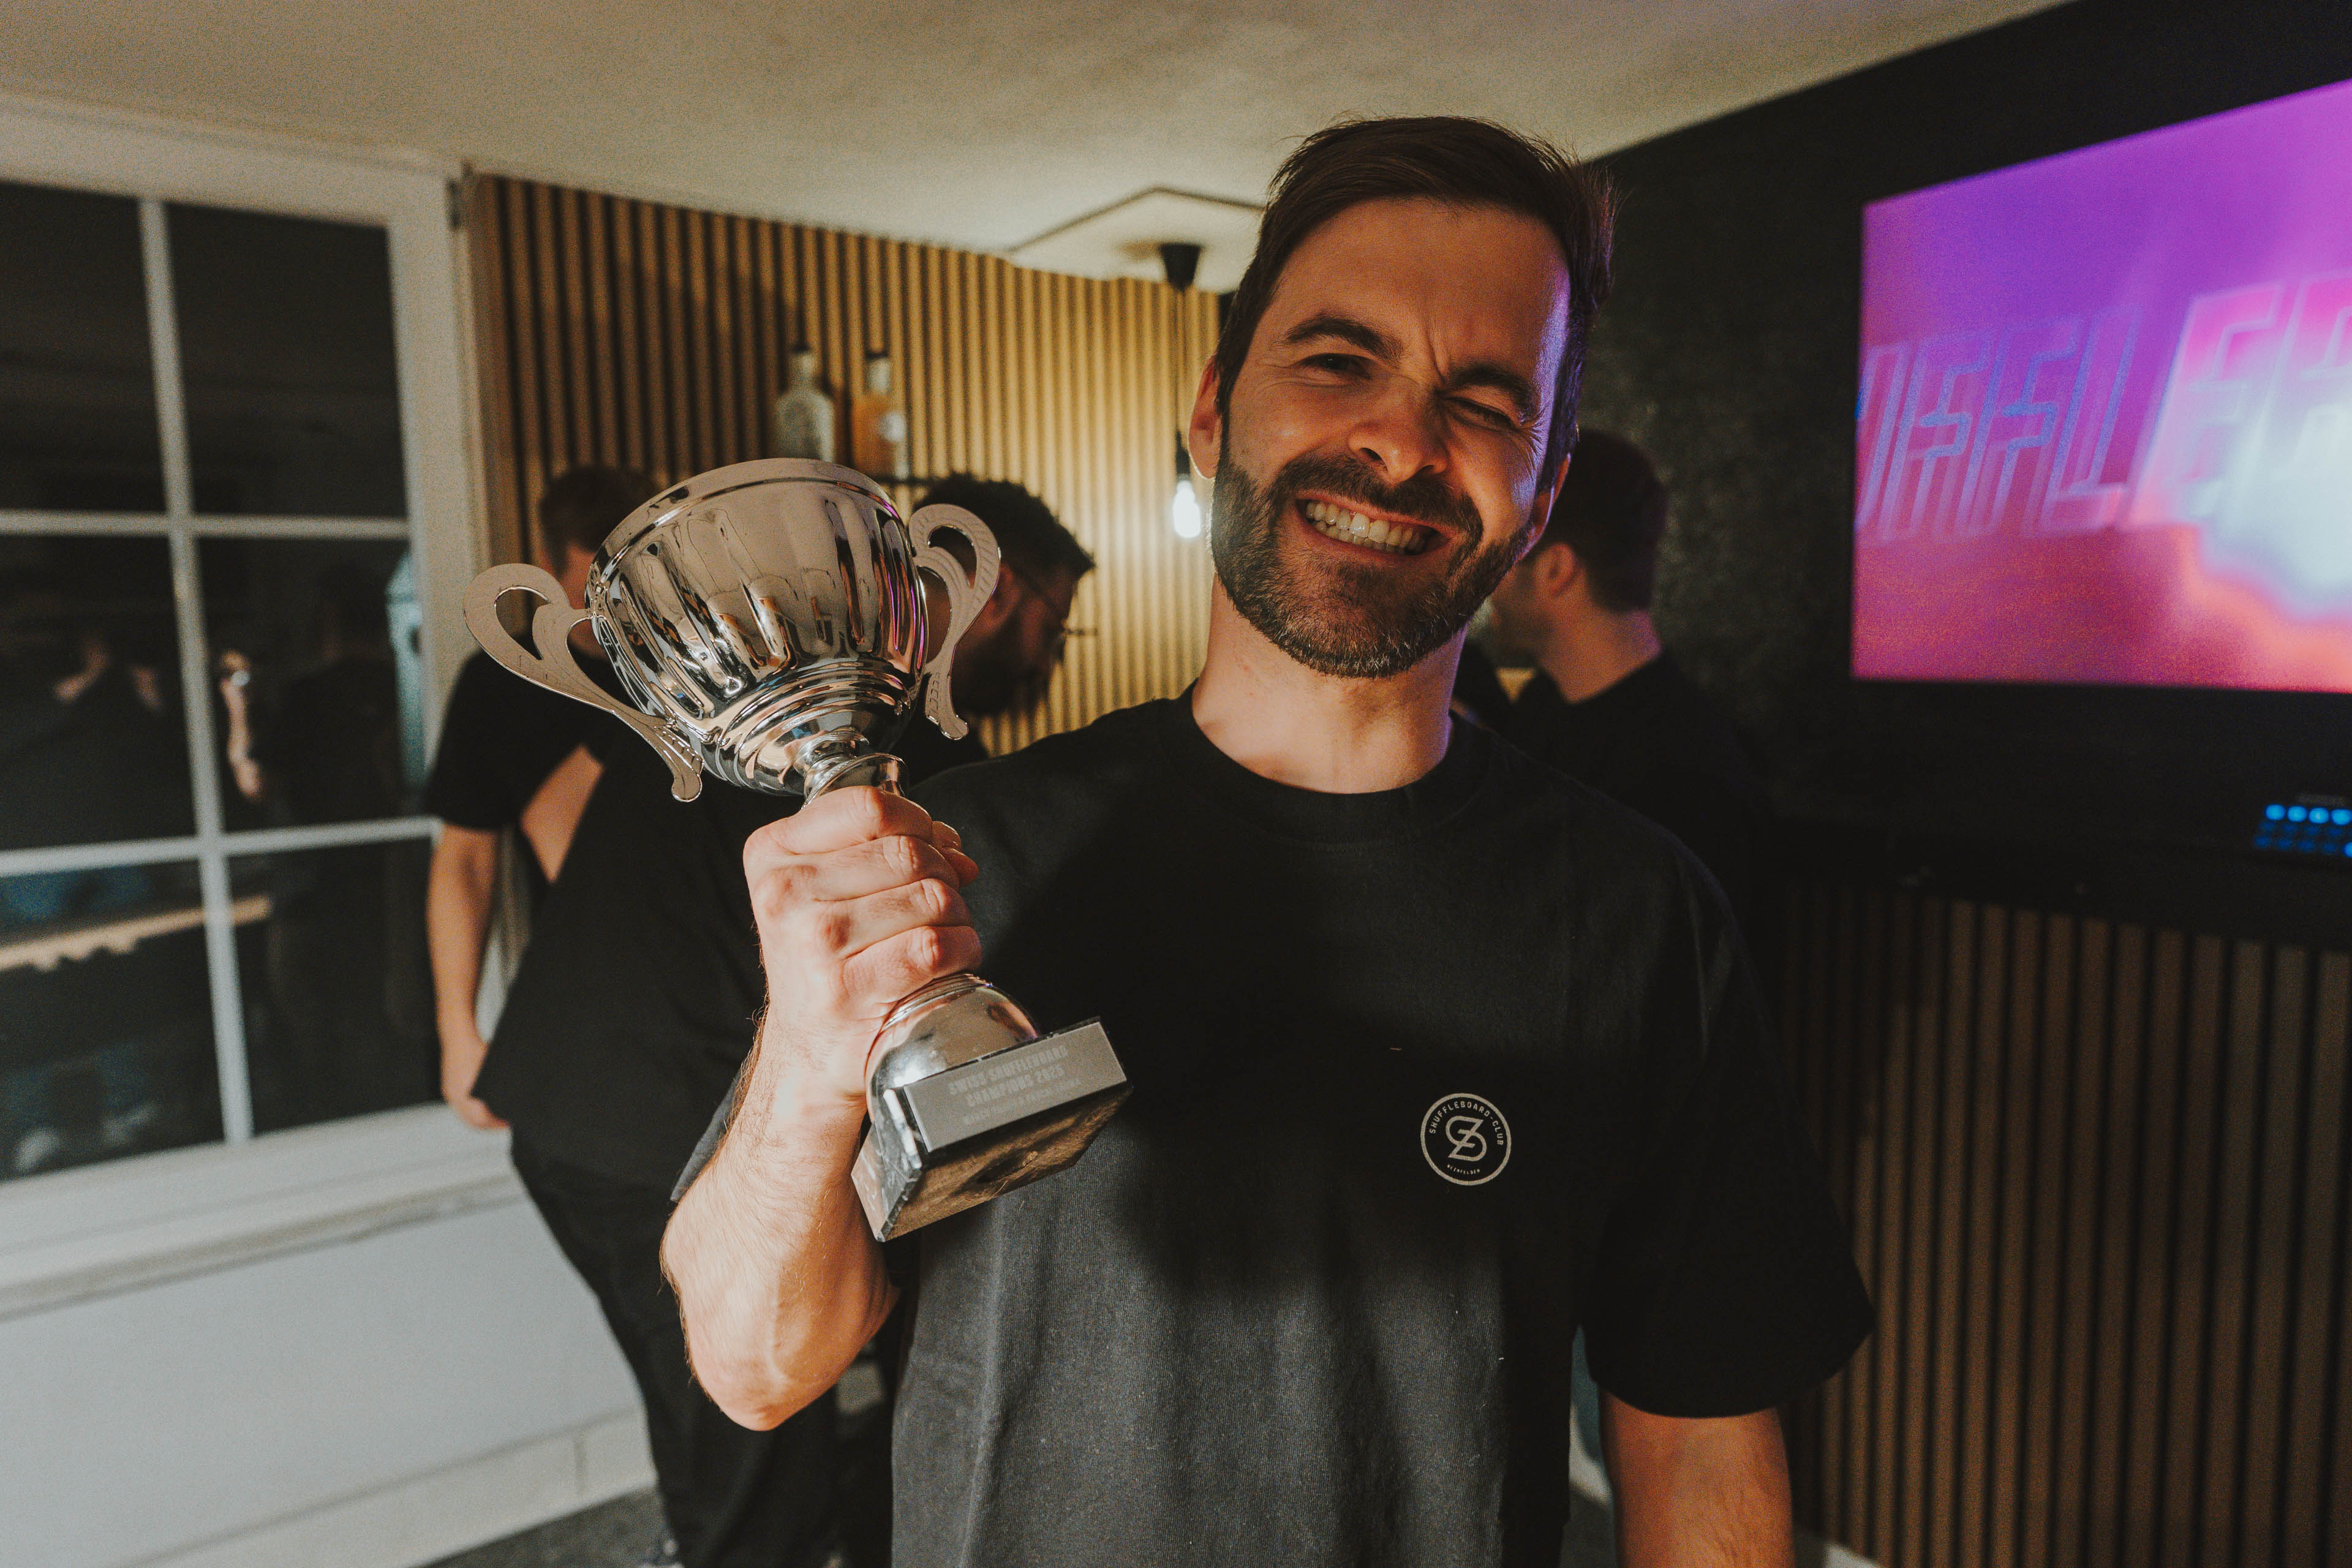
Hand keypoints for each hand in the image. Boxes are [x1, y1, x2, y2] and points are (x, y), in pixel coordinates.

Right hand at [439, 1016, 506, 1130]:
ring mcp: (450, 1094)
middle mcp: (456, 1097)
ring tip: (492, 1118)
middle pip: (472, 1122)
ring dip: (478, 1120)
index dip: (496, 1124)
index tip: (507, 1123)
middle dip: (488, 1125)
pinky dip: (468, 1111)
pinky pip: (458, 1106)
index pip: (482, 1120)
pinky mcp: (447, 1089)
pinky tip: (478, 1107)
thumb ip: (502, 1086)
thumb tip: (516, 1097)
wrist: (458, 1036)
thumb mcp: (496, 1069)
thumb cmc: (477, 1049)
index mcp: (468, 1095)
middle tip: (501, 1123)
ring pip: (464, 1116)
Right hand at [742, 787, 978, 1104]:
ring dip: (957, 914)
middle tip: (938, 903)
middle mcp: (786, 894)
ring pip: (931, 895)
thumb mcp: (831, 887)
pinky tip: (950, 959)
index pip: (869, 805)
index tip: (927, 845)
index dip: (917, 820)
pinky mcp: (850, 988)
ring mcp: (815, 942)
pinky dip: (962, 949)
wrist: (810, 1047)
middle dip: (944, 874)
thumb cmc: (827, 961)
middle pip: (908, 850)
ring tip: (940, 935)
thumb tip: (952, 845)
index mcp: (774, 855)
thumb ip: (885, 846)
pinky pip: (935, 945)